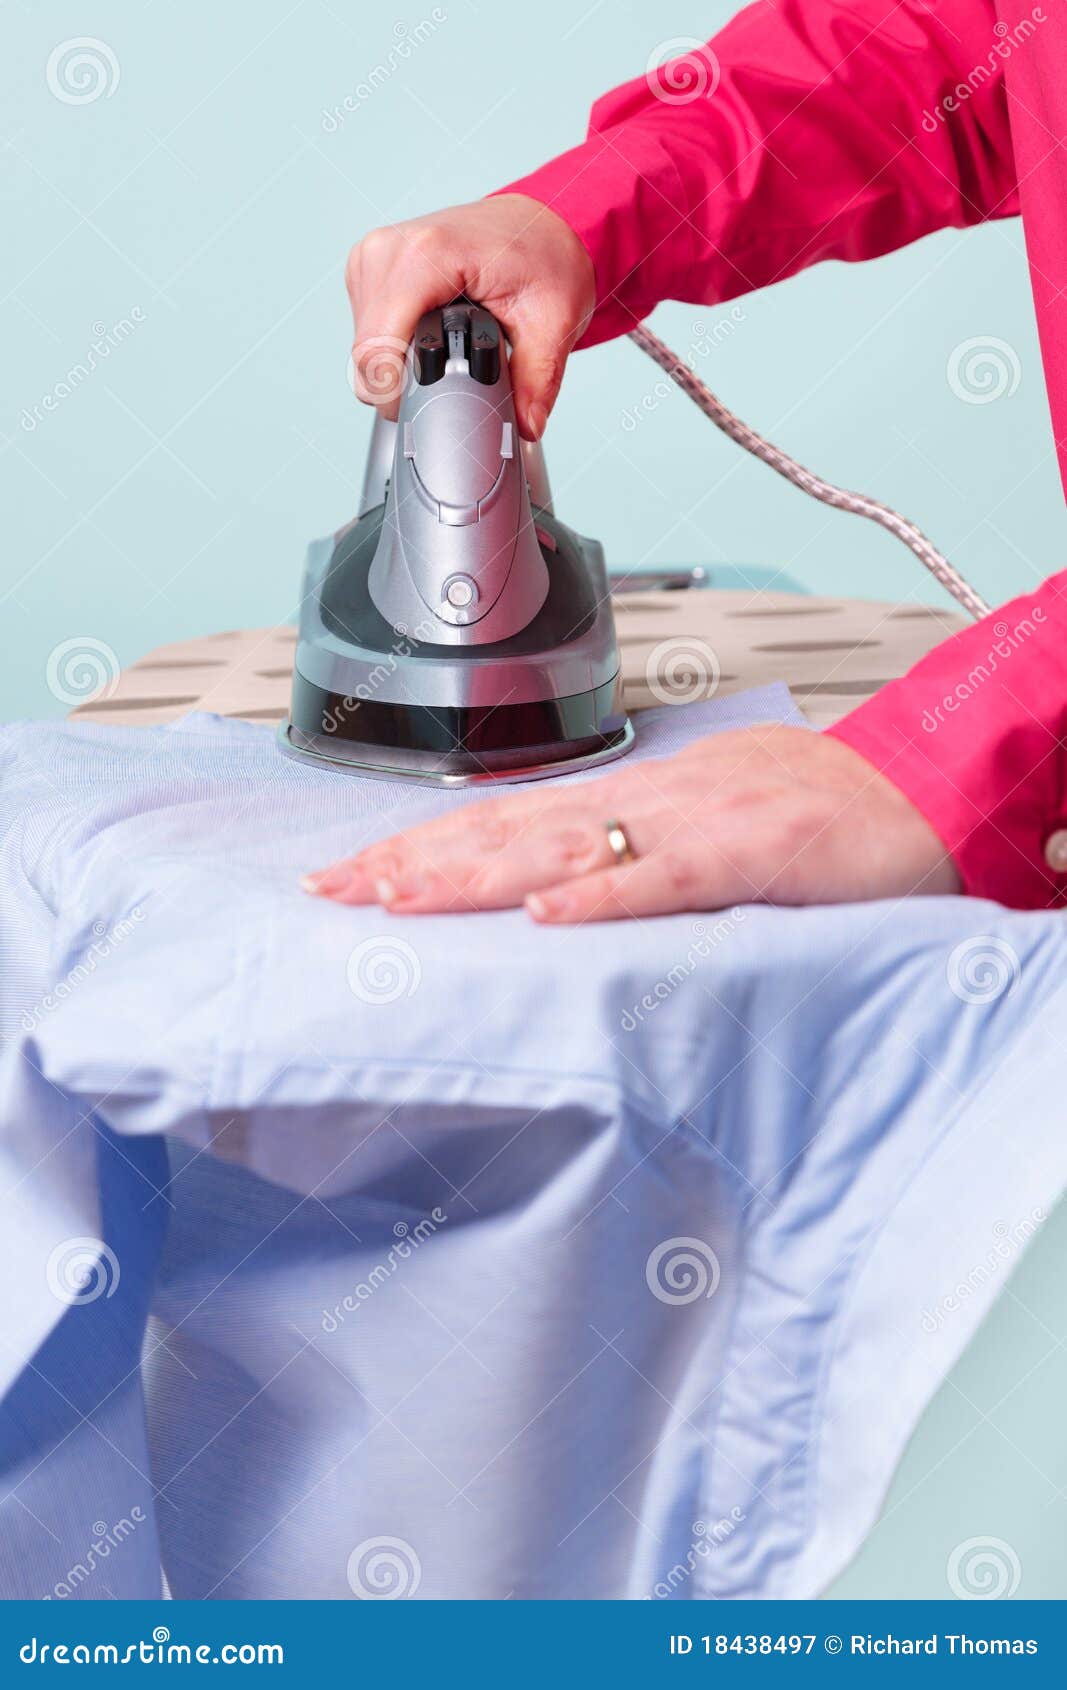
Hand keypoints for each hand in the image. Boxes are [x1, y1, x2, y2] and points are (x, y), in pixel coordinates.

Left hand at [300, 725, 960, 920]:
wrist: (924, 786)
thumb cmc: (823, 811)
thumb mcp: (710, 827)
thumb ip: (634, 858)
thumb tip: (554, 897)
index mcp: (636, 796)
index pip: (507, 820)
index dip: (424, 845)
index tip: (352, 876)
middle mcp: (652, 798)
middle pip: (511, 827)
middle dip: (415, 860)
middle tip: (332, 891)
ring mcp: (702, 821)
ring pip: (569, 845)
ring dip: (475, 873)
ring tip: (396, 897)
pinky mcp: (758, 851)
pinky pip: (672, 876)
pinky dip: (607, 893)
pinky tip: (548, 916)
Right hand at [345, 195, 594, 440]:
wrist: (537, 222)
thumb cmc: (541, 254)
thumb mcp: (553, 321)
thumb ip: (537, 381)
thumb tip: (525, 426)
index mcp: (425, 254)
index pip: (377, 349)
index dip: (401, 393)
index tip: (435, 404)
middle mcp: (388, 249)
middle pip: (366, 356)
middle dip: (405, 384)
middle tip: (453, 376)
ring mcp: (373, 257)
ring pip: (363, 351)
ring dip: (399, 366)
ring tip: (446, 349)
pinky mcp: (369, 270)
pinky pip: (367, 334)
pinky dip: (396, 349)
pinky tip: (430, 334)